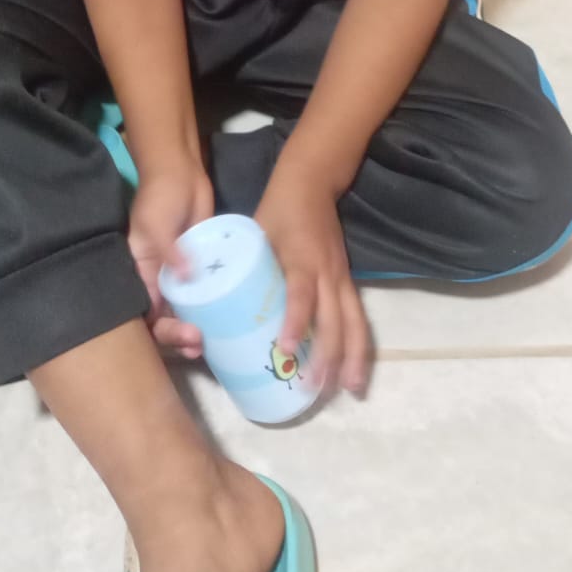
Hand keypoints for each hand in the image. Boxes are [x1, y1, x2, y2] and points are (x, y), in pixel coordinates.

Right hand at [128, 161, 213, 360]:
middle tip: (198, 343)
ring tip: (210, 343)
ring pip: (186, 312)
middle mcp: (159, 279)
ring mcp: (182, 274)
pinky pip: (207, 293)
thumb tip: (186, 279)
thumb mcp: (156, 224)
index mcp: (140, 272)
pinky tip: (227, 320)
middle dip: (177, 336)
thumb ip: (169, 252)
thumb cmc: (160, 196)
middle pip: (163, 319)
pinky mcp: (203, 265)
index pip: (143, 312)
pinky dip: (214, 308)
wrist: (182, 171)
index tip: (181, 334)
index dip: (159, 329)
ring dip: (196, 329)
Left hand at [256, 160, 369, 395]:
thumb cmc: (278, 208)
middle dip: (327, 356)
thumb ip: (240, 264)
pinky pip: (358, 316)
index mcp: (300, 258)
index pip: (300, 294)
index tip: (287, 349)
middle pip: (334, 318)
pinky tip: (354, 370)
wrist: (312, 181)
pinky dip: (359, 345)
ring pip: (354, 322)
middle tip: (312, 389)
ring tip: (349, 390)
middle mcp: (326, 272)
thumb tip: (211, 301)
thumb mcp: (255, 231)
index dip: (295, 322)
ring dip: (352, 357)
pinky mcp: (347, 280)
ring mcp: (340, 277)